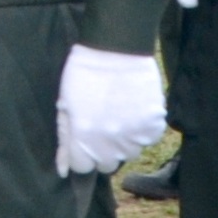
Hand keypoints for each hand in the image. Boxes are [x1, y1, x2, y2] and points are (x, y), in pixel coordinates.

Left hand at [54, 44, 169, 177]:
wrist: (116, 47)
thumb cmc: (83, 72)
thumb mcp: (65, 104)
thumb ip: (65, 139)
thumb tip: (63, 170)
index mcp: (84, 138)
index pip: (82, 167)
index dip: (81, 154)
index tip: (84, 139)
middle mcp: (109, 142)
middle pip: (107, 165)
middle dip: (102, 150)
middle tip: (103, 126)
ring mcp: (134, 134)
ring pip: (130, 153)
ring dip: (124, 140)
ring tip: (120, 115)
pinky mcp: (154, 124)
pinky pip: (148, 138)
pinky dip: (143, 129)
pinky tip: (135, 109)